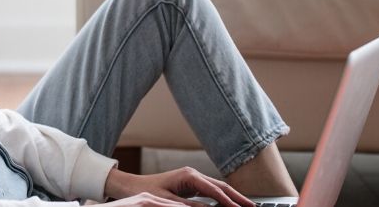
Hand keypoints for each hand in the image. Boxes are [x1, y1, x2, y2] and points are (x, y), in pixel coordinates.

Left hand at [103, 167, 255, 206]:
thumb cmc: (145, 192)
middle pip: (221, 186)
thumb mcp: (167, 202)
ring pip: (218, 188)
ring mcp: (192, 179)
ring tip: (246, 206)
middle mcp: (192, 175)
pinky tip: (230, 205)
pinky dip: (222, 198)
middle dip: (238, 197)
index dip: (230, 201)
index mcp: (188, 176)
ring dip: (232, 197)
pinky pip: (211, 192)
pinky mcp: (190, 185)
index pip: (215, 190)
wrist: (131, 186)